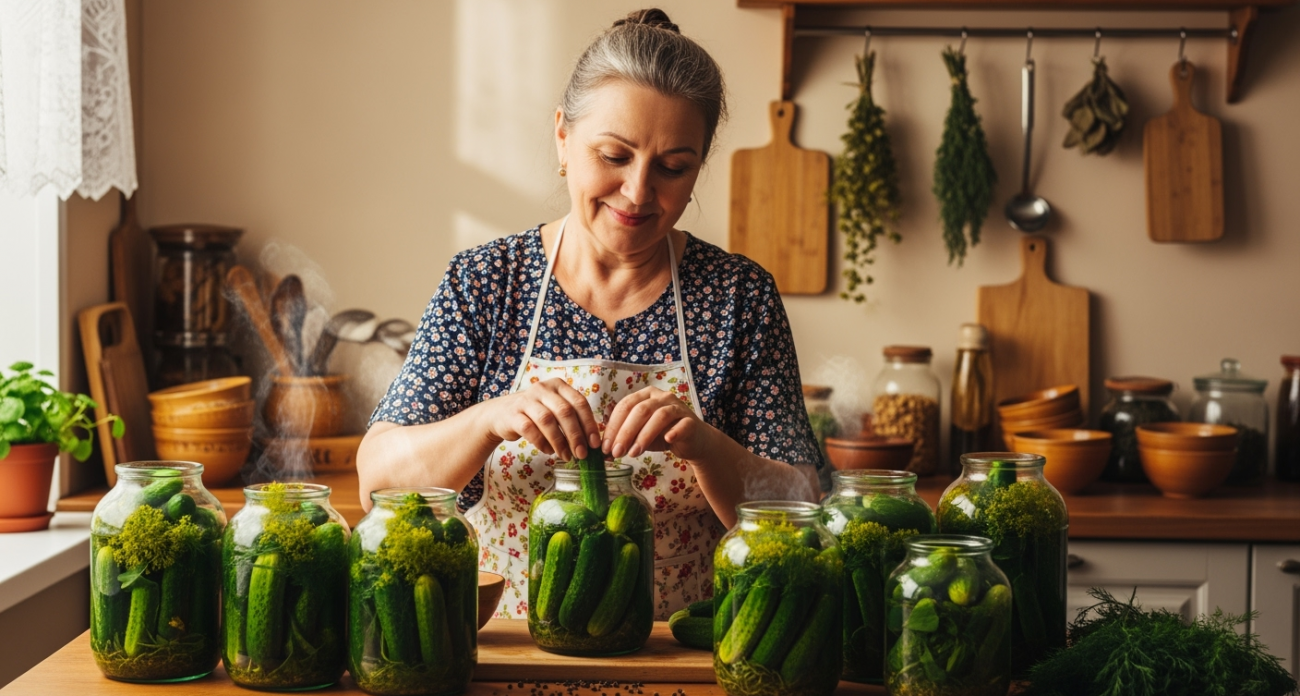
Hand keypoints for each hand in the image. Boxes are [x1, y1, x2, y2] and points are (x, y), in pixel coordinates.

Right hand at [485, 378, 600, 460]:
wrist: (501, 414)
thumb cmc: (535, 414)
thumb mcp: (555, 410)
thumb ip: (572, 420)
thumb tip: (591, 443)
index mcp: (558, 385)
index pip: (579, 402)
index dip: (589, 424)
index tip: (595, 443)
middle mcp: (542, 389)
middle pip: (565, 411)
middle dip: (576, 435)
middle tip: (582, 454)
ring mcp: (526, 400)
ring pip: (547, 420)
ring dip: (559, 442)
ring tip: (566, 456)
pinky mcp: (513, 414)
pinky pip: (530, 430)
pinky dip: (542, 443)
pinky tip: (548, 451)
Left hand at [603, 387, 713, 461]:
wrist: (692, 442)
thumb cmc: (663, 435)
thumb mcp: (640, 435)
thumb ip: (624, 438)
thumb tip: (605, 451)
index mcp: (645, 396)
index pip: (625, 406)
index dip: (613, 426)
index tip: (605, 447)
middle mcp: (661, 397)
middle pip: (640, 410)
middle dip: (625, 432)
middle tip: (616, 452)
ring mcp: (677, 407)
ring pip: (659, 416)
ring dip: (644, 435)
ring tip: (634, 453)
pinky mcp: (691, 421)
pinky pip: (682, 425)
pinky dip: (674, 431)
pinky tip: (667, 440)